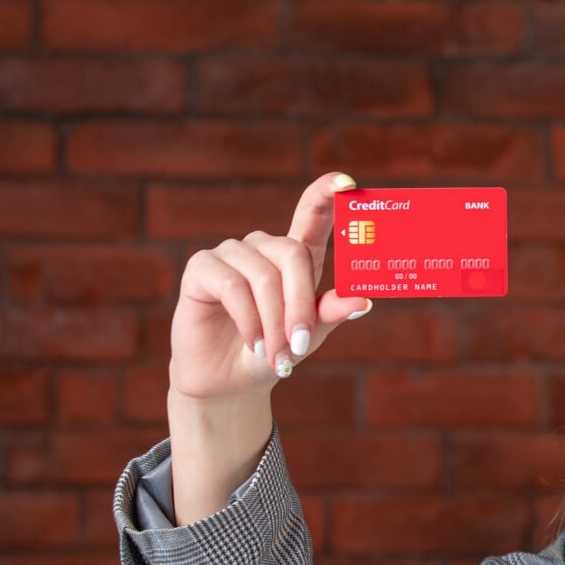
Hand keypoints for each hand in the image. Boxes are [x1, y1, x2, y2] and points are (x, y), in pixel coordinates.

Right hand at [170, 171, 371, 405]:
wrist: (229, 382)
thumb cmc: (274, 352)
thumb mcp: (308, 336)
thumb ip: (330, 314)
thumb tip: (363, 301)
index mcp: (295, 256)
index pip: (312, 213)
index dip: (327, 194)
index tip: (348, 182)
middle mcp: (263, 246)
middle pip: (292, 253)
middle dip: (300, 304)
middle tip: (300, 344)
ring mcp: (230, 253)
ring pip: (263, 276)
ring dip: (273, 321)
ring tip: (275, 354)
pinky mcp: (201, 267)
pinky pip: (231, 285)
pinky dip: (248, 320)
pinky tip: (252, 343)